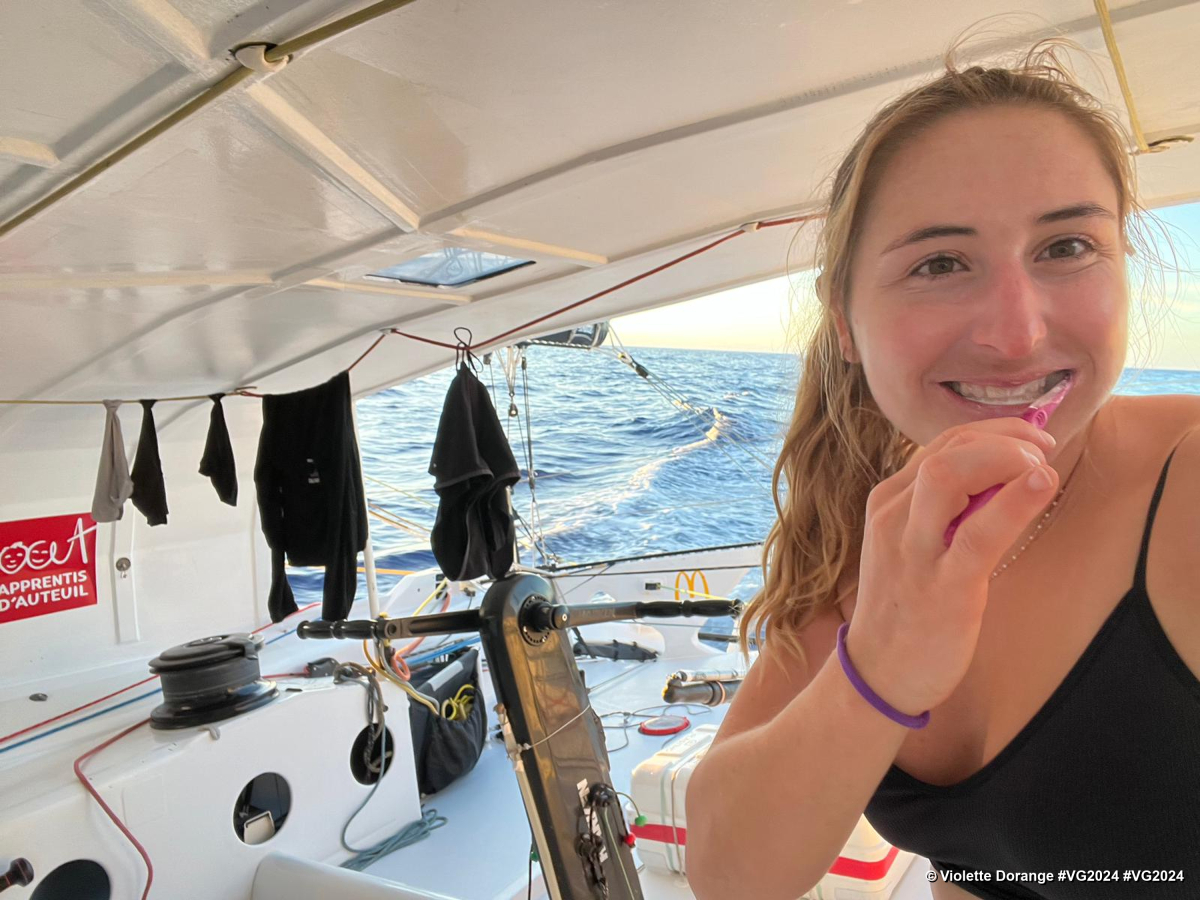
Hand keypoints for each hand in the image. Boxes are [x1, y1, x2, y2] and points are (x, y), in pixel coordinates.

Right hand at [843, 417, 1057, 714]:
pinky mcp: (941, 586)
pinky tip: (1041, 484)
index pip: (940, 445)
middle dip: (1003, 437)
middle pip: (946, 450)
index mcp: (888, 503)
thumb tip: (1005, 479)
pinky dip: (1013, 502)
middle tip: (1043, 448)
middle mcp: (893, 517)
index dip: (992, 432)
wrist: (878, 672)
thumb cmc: (906, 607)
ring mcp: (913, 550)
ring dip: (1004, 458)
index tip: (1031, 440)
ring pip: (949, 476)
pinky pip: (977, 533)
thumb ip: (945, 511)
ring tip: (1041, 465)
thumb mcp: (914, 545)